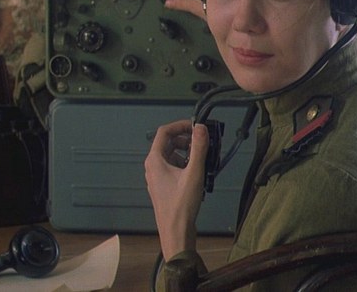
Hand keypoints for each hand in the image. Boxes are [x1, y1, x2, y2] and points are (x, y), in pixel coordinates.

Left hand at [144, 119, 208, 258]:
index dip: (181, 125)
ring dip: (187, 152)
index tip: (197, 126)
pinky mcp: (164, 185)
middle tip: (203, 143)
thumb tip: (201, 128)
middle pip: (169, 143)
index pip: (164, 132)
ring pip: (172, 155)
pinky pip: (174, 167)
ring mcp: (157, 177)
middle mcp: (153, 166)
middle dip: (186, 140)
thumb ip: (198, 148)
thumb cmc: (181, 205)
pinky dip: (186, 164)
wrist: (176, 231)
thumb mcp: (194, 173)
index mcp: (155, 160)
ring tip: (202, 158)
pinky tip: (198, 173)